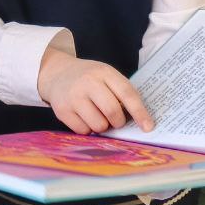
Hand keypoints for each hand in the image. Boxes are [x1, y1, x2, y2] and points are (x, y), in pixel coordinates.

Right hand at [37, 47, 154, 135]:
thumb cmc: (88, 78)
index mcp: (104, 72)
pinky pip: (84, 131)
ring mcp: (73, 97)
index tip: (148, 127)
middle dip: (118, 122)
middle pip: (113, 112)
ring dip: (102, 126)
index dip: (140, 112)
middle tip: (115, 119)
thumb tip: (138, 120)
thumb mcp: (105, 76)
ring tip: (96, 115)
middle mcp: (88, 83)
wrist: (56, 73)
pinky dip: (87, 128)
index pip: (127, 94)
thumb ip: (121, 92)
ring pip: (99, 125)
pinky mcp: (62, 111)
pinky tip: (82, 116)